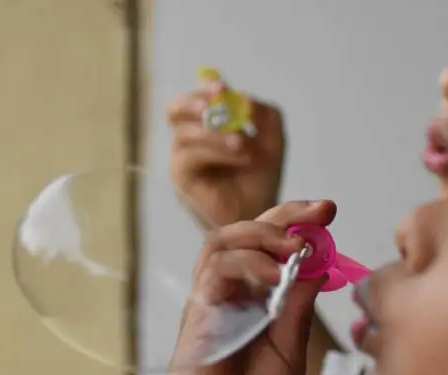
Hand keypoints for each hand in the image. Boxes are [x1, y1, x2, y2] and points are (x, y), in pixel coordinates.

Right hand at [153, 200, 336, 374]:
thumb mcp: (290, 346)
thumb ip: (298, 304)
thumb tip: (319, 260)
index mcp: (253, 297)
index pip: (270, 243)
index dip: (296, 221)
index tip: (327, 211)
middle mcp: (229, 292)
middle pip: (244, 231)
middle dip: (284, 214)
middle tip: (319, 212)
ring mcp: (211, 300)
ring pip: (222, 240)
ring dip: (262, 234)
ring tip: (295, 246)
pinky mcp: (198, 313)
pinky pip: (217, 271)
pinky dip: (248, 264)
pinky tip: (276, 276)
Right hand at [168, 78, 284, 227]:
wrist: (259, 216)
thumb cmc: (260, 179)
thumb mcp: (272, 141)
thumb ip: (265, 115)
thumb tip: (245, 98)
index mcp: (206, 126)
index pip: (194, 98)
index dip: (203, 88)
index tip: (222, 86)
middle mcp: (189, 139)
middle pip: (174, 109)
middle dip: (194, 102)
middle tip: (217, 103)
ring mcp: (182, 158)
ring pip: (185, 133)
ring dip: (217, 134)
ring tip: (243, 143)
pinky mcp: (181, 178)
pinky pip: (190, 156)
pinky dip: (218, 151)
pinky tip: (242, 156)